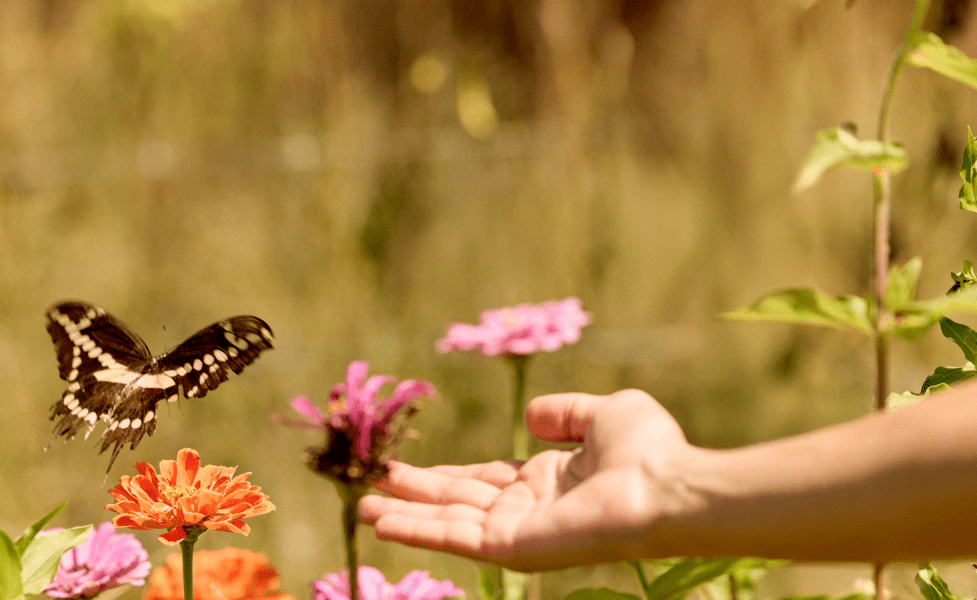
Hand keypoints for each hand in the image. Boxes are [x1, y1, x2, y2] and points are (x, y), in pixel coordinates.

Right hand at [359, 389, 693, 570]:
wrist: (668, 487)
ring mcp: (518, 531)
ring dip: (404, 515)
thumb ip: (565, 413)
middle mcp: (527, 508)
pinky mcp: (513, 549)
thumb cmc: (649, 451)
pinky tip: (382, 522)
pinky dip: (417, 531)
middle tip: (370, 482)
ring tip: (362, 508)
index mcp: (547, 480)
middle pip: (455, 501)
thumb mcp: (605, 413)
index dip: (442, 474)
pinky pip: (456, 539)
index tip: (405, 467)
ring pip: (448, 522)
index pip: (481, 479)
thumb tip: (530, 417)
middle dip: (412, 493)